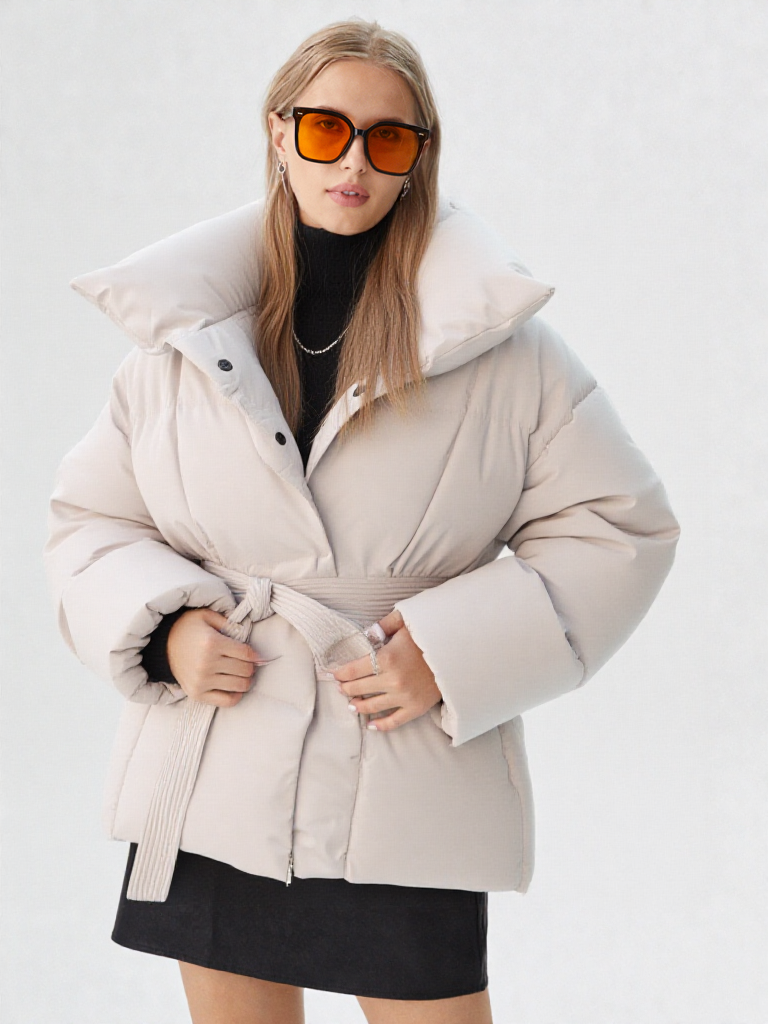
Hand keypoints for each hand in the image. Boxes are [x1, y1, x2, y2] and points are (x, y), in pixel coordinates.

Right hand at [167, 607, 265, 707]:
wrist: (163, 645)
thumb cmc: (189, 629)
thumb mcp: (207, 615)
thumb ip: (229, 622)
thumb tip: (248, 634)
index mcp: (212, 643)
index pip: (246, 653)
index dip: (255, 654)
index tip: (254, 654)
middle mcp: (207, 664)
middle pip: (245, 670)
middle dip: (250, 666)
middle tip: (246, 663)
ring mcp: (202, 681)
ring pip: (240, 685)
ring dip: (246, 680)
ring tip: (241, 674)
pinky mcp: (197, 694)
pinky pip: (227, 701)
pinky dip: (236, 695)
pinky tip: (234, 687)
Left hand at [333, 610, 441, 731]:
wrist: (458, 653)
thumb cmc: (430, 636)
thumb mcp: (406, 622)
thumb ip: (384, 624)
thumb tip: (367, 632)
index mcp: (387, 658)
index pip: (353, 670)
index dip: (340, 673)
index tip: (333, 674)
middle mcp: (392, 680)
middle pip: (359, 688)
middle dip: (346, 688)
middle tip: (340, 687)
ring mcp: (404, 697)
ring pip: (372, 706)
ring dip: (358, 705)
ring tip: (351, 703)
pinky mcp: (416, 708)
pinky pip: (393, 721)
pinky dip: (380, 725)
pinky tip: (370, 725)